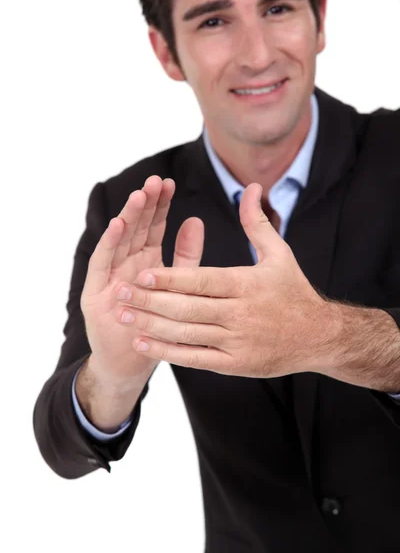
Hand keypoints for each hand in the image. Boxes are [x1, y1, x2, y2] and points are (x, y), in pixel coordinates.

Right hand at [80, 176, 203, 386]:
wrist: (132, 361)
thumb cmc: (156, 325)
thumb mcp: (176, 286)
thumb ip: (186, 256)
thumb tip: (195, 221)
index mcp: (146, 262)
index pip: (153, 227)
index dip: (160, 206)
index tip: (170, 184)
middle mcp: (126, 265)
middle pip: (136, 229)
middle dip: (145, 205)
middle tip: (155, 181)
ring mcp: (109, 277)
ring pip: (119, 241)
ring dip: (129, 218)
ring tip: (139, 196)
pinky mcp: (95, 294)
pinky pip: (102, 265)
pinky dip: (109, 244)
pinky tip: (118, 225)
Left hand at [117, 184, 337, 377]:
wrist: (318, 336)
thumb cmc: (294, 291)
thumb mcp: (279, 254)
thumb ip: (257, 223)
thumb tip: (252, 187)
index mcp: (247, 284)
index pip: (202, 281)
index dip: (171, 279)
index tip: (142, 274)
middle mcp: (240, 314)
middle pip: (187, 309)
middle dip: (150, 302)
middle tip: (119, 294)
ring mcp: (237, 342)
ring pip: (186, 334)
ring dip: (151, 327)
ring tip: (123, 317)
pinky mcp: (235, 364)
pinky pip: (195, 358)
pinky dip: (167, 352)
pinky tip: (143, 343)